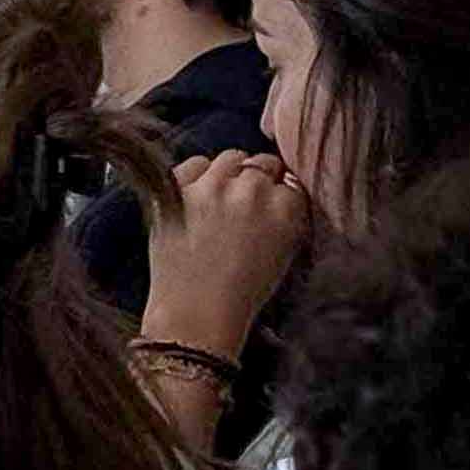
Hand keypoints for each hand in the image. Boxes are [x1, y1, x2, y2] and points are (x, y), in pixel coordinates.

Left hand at [141, 149, 308, 363]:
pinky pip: (193, 163)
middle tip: (245, 202)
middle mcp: (253, 191)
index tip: (271, 204)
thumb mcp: (286, 251)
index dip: (279, 192)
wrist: (197, 312)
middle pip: (262, 164)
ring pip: (230, 158)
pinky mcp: (178, 190)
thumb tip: (282, 186)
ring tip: (221, 199)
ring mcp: (213, 187)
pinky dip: (196, 176)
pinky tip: (196, 197)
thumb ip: (289, 214)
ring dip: (229, 174)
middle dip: (256, 180)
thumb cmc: (242, 290)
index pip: (290, 180)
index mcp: (287, 209)